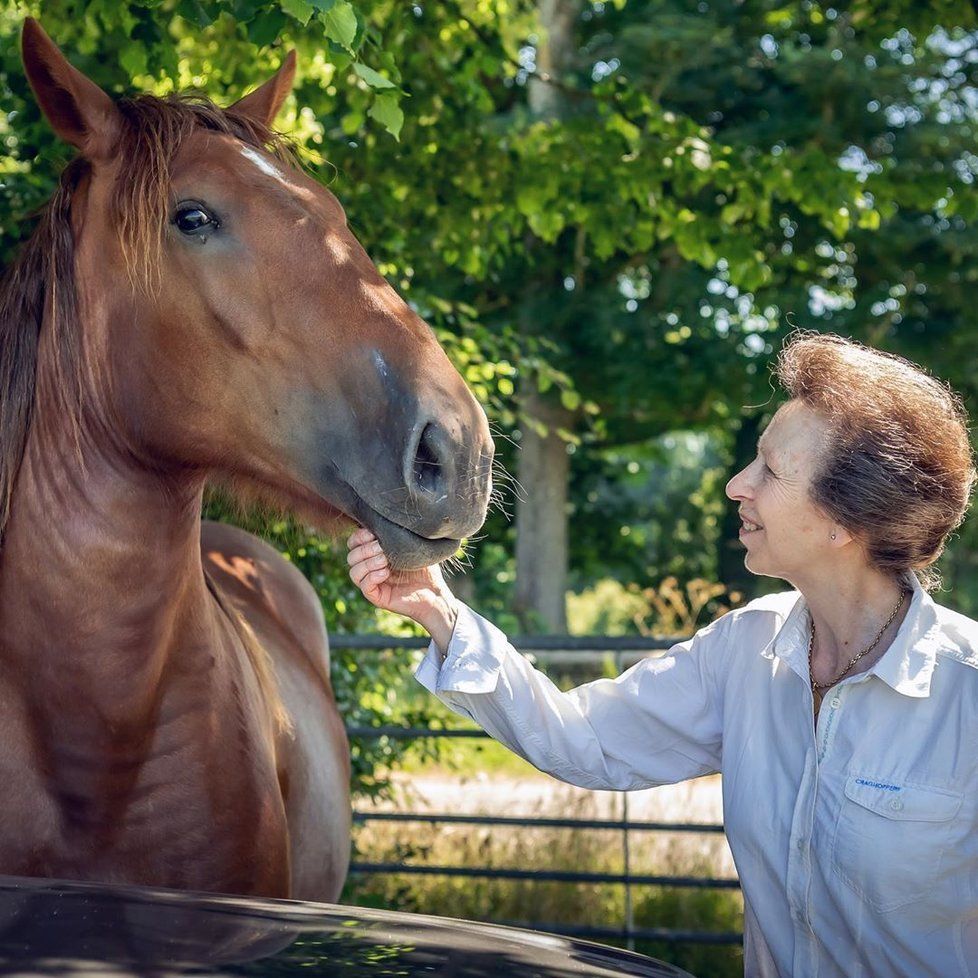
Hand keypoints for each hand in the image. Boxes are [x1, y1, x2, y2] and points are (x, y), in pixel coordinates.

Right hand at [347, 528, 458, 651]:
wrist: (436, 591)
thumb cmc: (425, 567)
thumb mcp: (412, 545)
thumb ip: (398, 533)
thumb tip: (389, 515)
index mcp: (375, 553)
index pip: (353, 543)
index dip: (359, 537)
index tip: (373, 533)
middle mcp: (370, 568)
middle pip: (351, 556)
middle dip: (365, 550)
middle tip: (382, 548)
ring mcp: (373, 583)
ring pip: (354, 572)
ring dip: (368, 563)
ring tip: (385, 561)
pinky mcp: (377, 597)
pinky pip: (364, 587)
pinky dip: (372, 577)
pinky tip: (386, 573)